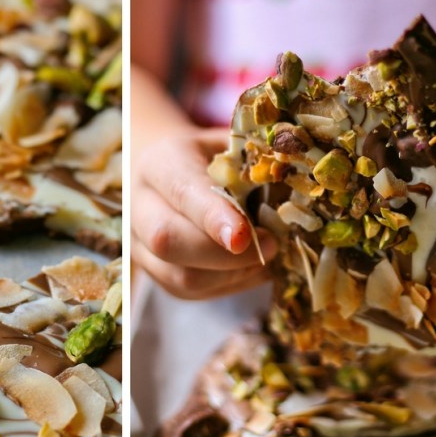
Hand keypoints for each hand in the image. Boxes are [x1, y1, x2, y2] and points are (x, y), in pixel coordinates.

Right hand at [131, 127, 278, 298]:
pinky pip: (192, 292)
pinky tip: (250, 267)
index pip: (181, 193)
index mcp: (159, 164)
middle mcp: (140, 207)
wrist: (167, 172)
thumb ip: (253, 159)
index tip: (245, 235)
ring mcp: (141, 246)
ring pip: (181, 277)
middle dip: (225, 254)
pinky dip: (229, 284)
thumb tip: (295, 176)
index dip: (214, 217)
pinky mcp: (157, 274)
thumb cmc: (207, 157)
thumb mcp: (227, 144)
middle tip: (270, 245)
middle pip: (169, 242)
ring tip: (264, 256)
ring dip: (232, 274)